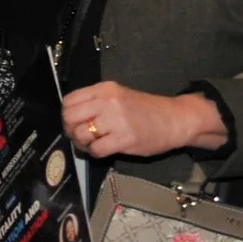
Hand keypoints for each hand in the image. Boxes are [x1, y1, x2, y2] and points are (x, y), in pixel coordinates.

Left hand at [60, 82, 226, 160]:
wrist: (175, 119)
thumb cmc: (146, 110)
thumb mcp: (118, 96)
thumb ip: (96, 103)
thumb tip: (71, 118)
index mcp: (105, 88)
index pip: (69, 100)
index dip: (67, 115)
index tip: (74, 122)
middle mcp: (108, 101)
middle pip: (70, 117)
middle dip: (71, 130)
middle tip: (80, 136)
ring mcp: (116, 120)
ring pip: (81, 134)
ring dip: (83, 143)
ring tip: (93, 144)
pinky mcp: (124, 138)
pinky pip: (96, 149)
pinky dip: (95, 153)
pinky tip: (104, 150)